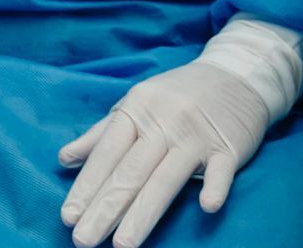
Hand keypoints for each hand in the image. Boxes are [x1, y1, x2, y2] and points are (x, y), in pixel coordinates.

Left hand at [60, 61, 269, 247]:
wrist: (238, 72)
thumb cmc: (180, 93)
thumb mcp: (139, 101)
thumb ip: (103, 132)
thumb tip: (64, 159)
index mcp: (140, 106)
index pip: (108, 152)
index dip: (87, 185)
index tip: (67, 217)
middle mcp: (166, 120)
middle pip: (132, 170)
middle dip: (106, 207)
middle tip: (83, 240)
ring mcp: (198, 134)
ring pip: (166, 178)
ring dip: (144, 212)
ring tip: (122, 245)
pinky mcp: (228, 146)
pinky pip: (221, 170)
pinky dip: (215, 186)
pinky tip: (207, 206)